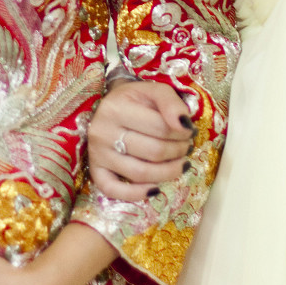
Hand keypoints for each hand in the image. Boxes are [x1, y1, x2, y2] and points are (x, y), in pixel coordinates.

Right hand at [87, 78, 193, 202]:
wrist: (111, 106)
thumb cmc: (135, 99)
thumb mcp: (154, 90)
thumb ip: (171, 103)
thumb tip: (185, 126)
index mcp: (116, 109)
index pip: (160, 128)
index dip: (182, 133)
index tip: (189, 132)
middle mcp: (102, 132)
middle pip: (153, 152)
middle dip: (178, 152)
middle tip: (186, 147)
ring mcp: (97, 154)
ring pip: (140, 173)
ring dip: (168, 172)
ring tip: (180, 164)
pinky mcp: (96, 171)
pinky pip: (113, 190)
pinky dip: (136, 194)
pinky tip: (155, 189)